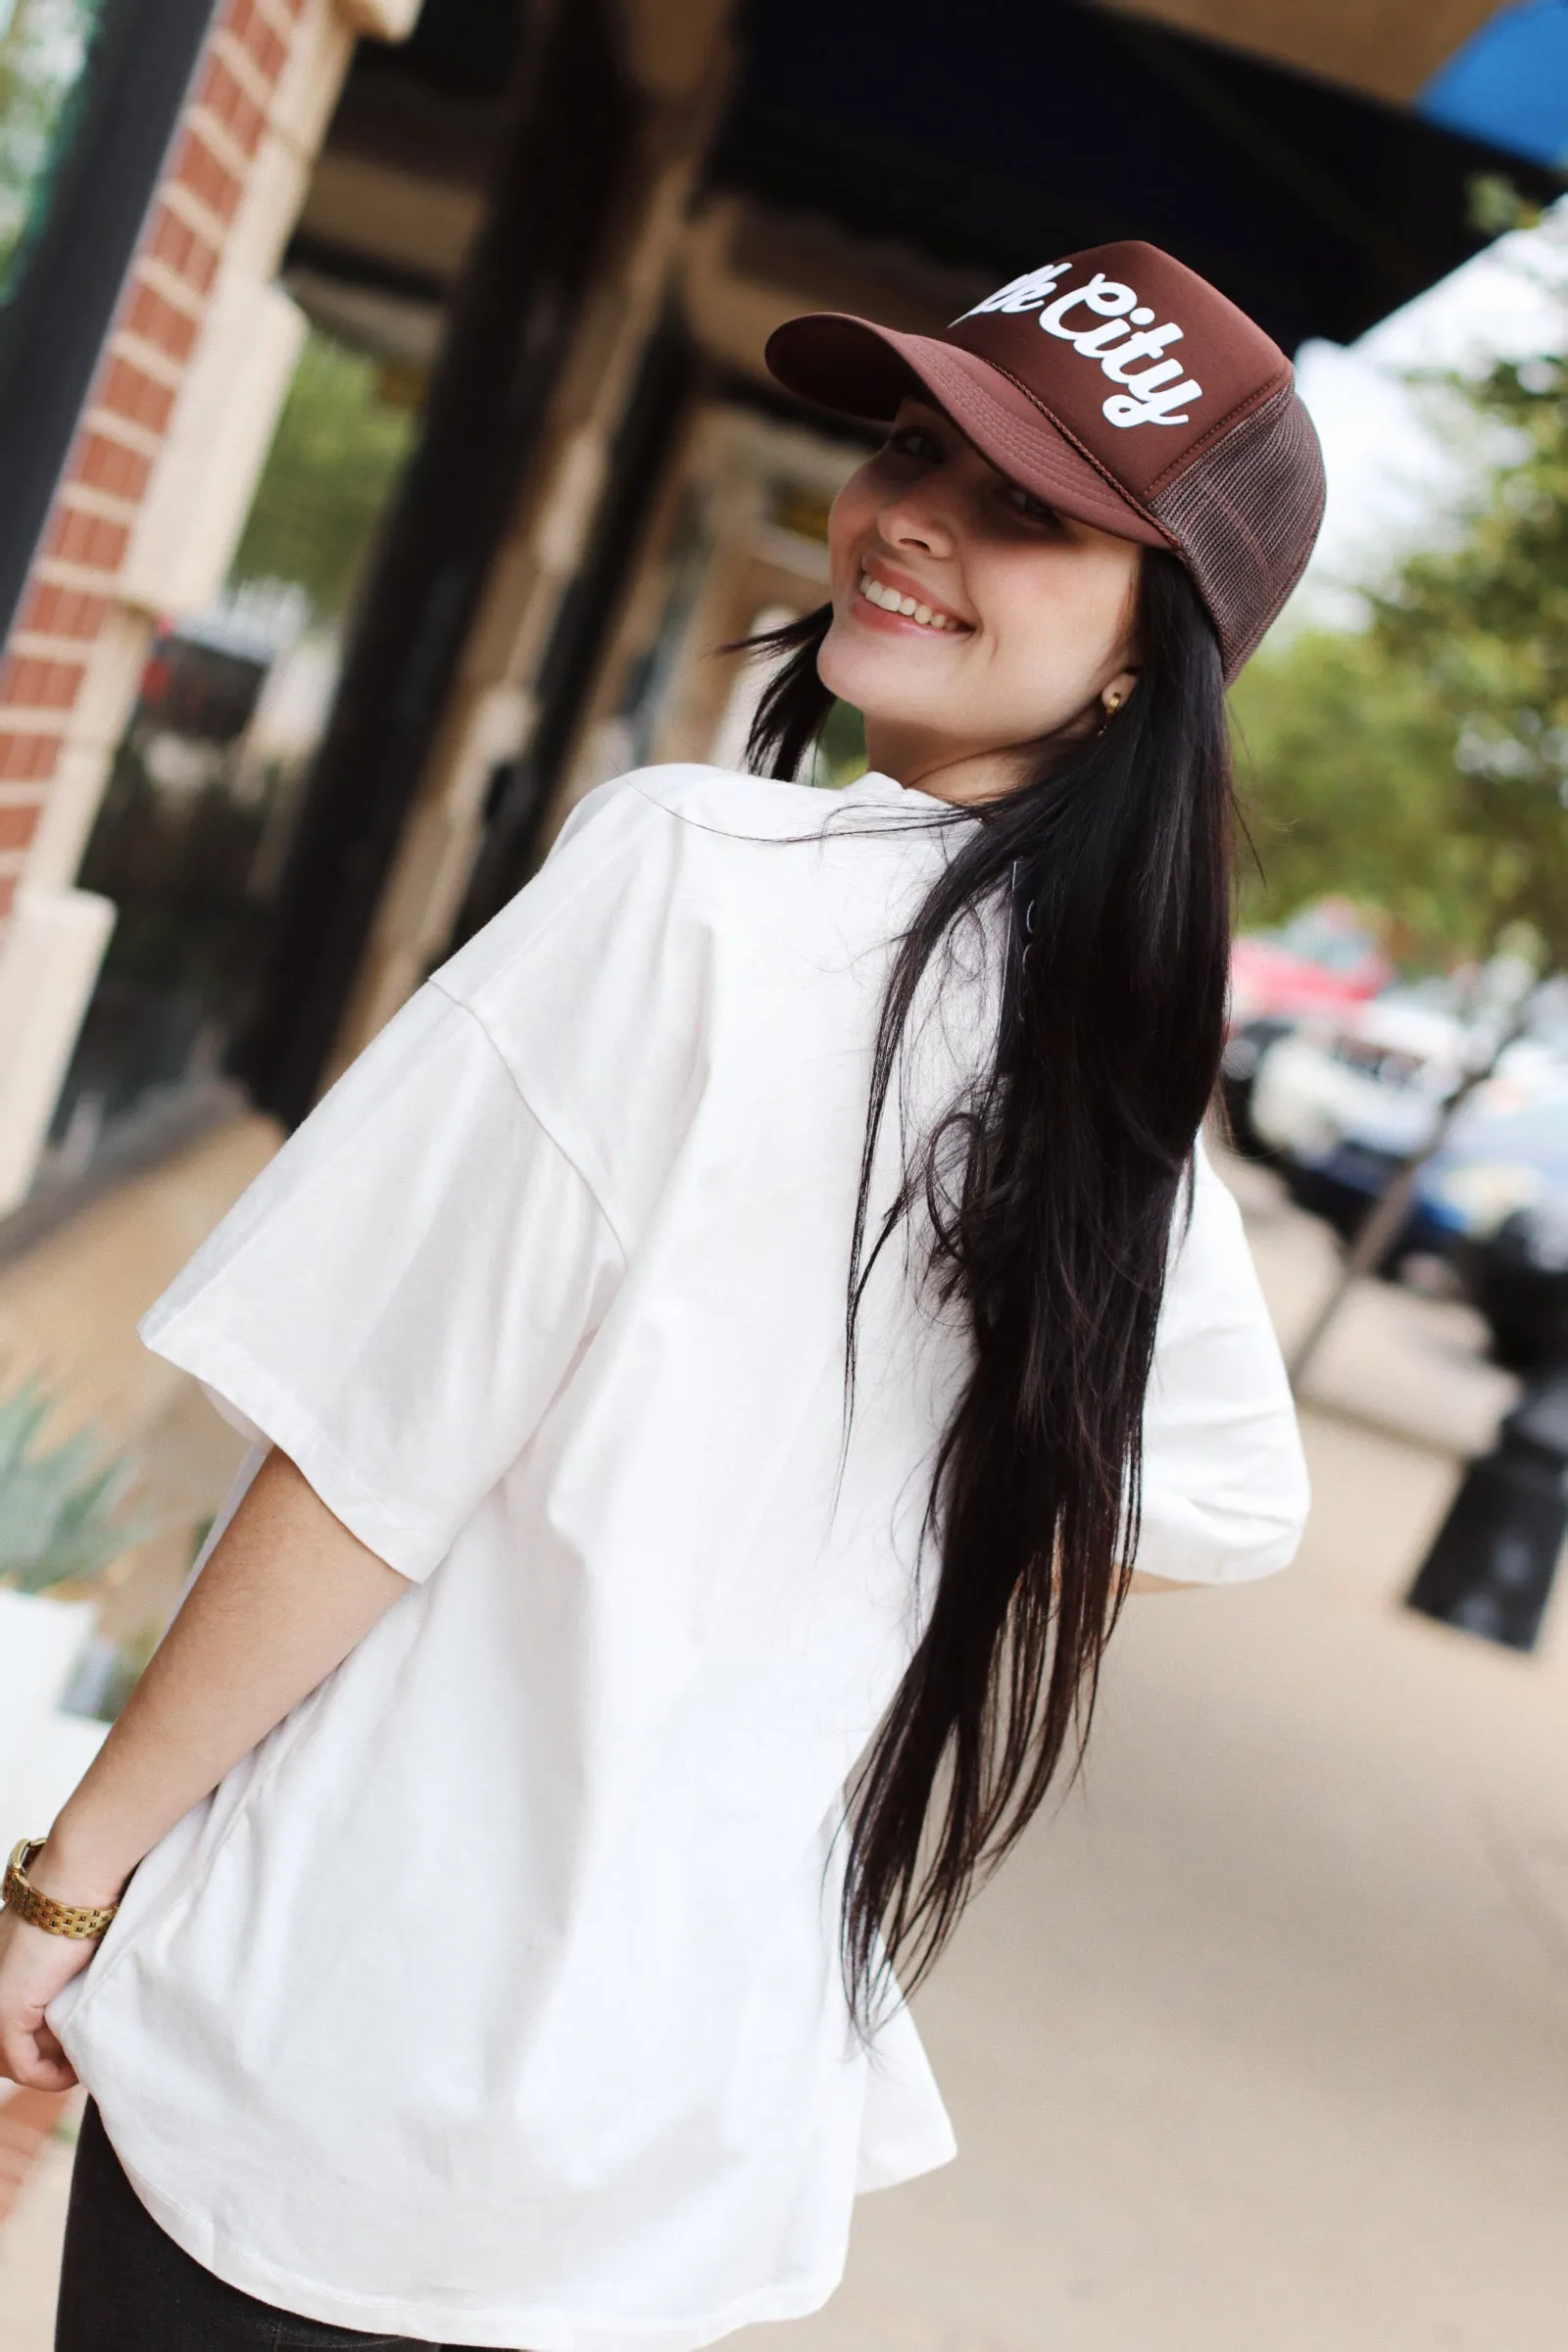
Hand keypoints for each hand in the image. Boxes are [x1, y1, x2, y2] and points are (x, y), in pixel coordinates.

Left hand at [0, 1909, 93, 2089]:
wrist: (72, 1887)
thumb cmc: (77, 1903)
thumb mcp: (58, 1943)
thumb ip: (51, 1975)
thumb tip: (70, 2006)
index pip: (6, 2025)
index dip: (36, 2043)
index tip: (69, 2047)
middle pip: (4, 2046)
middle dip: (40, 2059)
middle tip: (76, 2059)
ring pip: (10, 2059)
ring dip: (46, 2069)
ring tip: (79, 2064)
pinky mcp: (7, 2013)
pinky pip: (24, 2066)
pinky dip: (50, 2077)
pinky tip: (75, 2071)